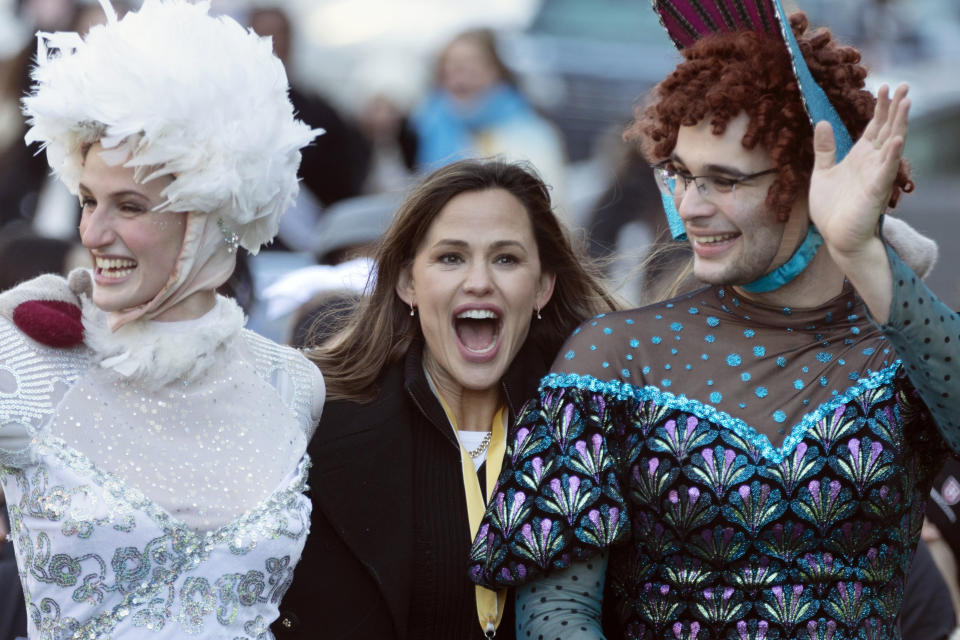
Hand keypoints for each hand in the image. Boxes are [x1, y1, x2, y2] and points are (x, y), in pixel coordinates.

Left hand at [809, 84, 909, 259]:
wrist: (836, 236)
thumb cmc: (832, 208)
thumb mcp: (822, 173)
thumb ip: (824, 149)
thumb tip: (822, 122)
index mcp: (859, 157)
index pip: (874, 127)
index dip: (880, 107)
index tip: (885, 85)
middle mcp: (872, 162)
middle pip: (887, 129)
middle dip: (895, 107)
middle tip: (903, 85)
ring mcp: (876, 174)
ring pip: (892, 143)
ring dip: (900, 123)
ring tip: (906, 101)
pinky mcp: (876, 190)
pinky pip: (886, 169)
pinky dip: (892, 154)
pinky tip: (898, 139)